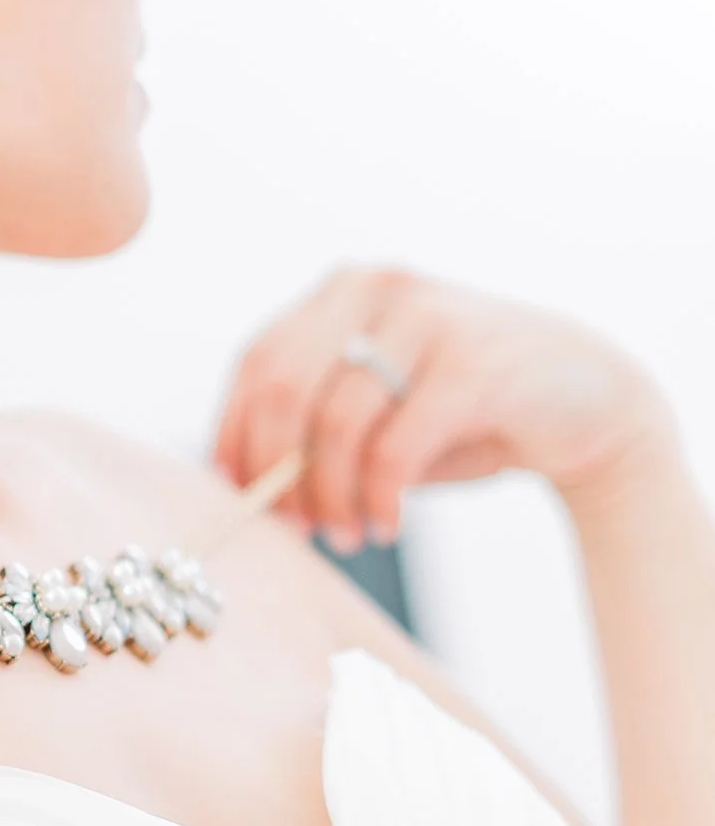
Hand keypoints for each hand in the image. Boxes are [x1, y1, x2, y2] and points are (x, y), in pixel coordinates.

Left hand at [209, 265, 674, 550]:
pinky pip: (393, 447)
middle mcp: (377, 290)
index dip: (235, 434)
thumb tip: (236, 482)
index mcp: (341, 293)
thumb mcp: (374, 415)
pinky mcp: (472, 363)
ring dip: (330, 496)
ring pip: (336, 423)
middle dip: (277, 471)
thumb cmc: (461, 415)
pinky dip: (379, 498)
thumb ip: (309, 432)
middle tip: (292, 527)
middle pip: (284, 390)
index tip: (235, 494)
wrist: (590, 404)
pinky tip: (386, 525)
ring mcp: (426, 318)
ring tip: (346, 536)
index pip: (258, 362)